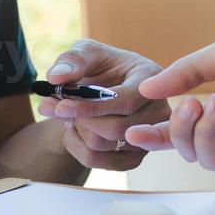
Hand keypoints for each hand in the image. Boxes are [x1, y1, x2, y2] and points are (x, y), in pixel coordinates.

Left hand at [39, 40, 171, 170]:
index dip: (91, 107)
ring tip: (70, 114)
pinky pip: (97, 161)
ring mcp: (148, 138)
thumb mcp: (87, 52)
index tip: (61, 106)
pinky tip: (75, 129)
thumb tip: (57, 76)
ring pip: (103, 146)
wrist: (101, 90)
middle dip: (79, 119)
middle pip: (115, 128)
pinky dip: (75, 146)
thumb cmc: (99, 67)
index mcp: (151, 78)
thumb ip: (73, 60)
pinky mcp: (134, 157)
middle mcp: (158, 111)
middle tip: (57, 107)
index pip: (126, 102)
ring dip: (76, 130)